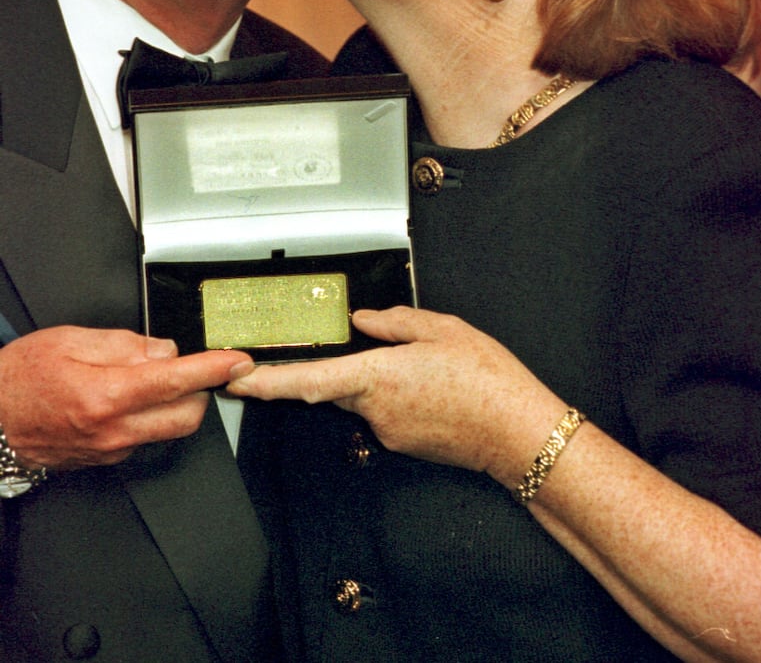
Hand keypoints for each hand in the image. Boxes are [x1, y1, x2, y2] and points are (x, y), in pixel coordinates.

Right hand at [0, 326, 250, 469]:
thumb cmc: (19, 377)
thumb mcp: (69, 340)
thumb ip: (124, 343)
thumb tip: (164, 349)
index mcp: (105, 395)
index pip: (176, 381)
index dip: (213, 368)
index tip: (237, 361)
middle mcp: (112, 430)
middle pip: (187, 416)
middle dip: (200, 389)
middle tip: (189, 367)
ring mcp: (111, 450)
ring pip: (169, 429)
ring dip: (175, 404)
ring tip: (147, 378)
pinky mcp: (107, 459)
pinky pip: (145, 436)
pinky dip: (150, 416)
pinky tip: (125, 398)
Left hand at [228, 306, 563, 484]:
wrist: (519, 432)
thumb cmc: (488, 380)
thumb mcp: (443, 329)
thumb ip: (395, 322)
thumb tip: (364, 320)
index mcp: (378, 374)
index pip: (308, 378)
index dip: (266, 381)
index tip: (237, 379)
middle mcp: (375, 408)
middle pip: (337, 384)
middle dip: (345, 367)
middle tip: (383, 355)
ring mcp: (388, 431)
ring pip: (364, 397)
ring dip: (380, 379)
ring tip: (431, 368)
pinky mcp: (403, 444)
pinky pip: (385, 412)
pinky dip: (398, 396)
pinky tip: (434, 386)